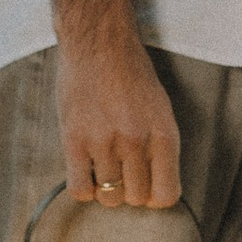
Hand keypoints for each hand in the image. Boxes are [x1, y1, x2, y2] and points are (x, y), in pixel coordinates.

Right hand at [55, 34, 181, 211]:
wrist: (98, 43)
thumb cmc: (131, 72)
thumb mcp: (160, 107)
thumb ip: (159, 145)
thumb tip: (156, 183)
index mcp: (163, 134)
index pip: (167, 194)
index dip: (156, 196)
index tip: (147, 187)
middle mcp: (136, 142)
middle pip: (137, 199)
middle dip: (130, 191)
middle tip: (122, 172)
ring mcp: (104, 143)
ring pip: (109, 198)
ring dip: (106, 189)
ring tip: (103, 167)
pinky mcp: (74, 141)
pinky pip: (80, 189)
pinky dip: (84, 188)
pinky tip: (85, 170)